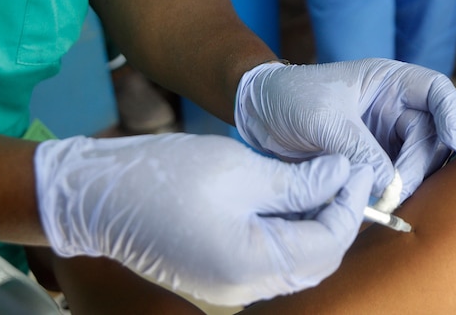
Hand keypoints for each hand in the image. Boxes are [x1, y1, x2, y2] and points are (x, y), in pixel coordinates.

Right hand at [34, 133, 372, 305]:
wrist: (98, 195)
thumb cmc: (164, 175)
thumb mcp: (241, 169)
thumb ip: (299, 180)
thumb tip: (342, 174)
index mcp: (251, 264)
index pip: (327, 242)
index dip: (350, 205)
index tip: (356, 168)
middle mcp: (244, 287)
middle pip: (316, 259)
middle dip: (338, 216)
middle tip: (345, 173)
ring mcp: (229, 287)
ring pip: (296, 261)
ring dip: (315, 223)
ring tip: (322, 179)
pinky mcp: (218, 276)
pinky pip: (270, 260)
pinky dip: (289, 230)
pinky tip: (291, 196)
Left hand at [235, 59, 455, 203]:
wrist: (257, 116)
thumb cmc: (290, 98)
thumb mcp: (324, 120)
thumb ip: (359, 150)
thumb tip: (389, 185)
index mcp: (388, 82)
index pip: (436, 91)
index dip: (452, 114)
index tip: (455, 140)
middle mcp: (394, 109)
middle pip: (431, 136)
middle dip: (420, 163)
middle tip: (397, 188)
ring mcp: (385, 137)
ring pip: (416, 162)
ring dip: (407, 182)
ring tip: (384, 200)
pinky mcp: (371, 162)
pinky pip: (393, 179)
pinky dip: (390, 193)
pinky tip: (378, 205)